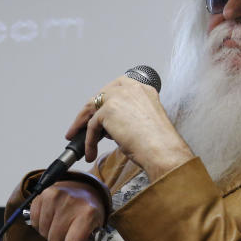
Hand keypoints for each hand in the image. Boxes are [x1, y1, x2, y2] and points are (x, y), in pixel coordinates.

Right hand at [29, 180, 104, 240]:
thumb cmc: (89, 215)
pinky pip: (34, 220)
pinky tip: (51, 217)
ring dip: (49, 233)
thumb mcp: (93, 237)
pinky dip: (41, 224)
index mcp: (88, 215)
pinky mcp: (43, 193)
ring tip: (60, 224)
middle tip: (67, 234)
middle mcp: (71, 203)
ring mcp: (55, 196)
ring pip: (43, 232)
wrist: (84, 188)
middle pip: (54, 240)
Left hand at [66, 75, 194, 180]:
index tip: (95, 113)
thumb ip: (126, 115)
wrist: (163, 150)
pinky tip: (91, 152)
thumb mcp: (143, 120)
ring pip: (92, 108)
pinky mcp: (108, 109)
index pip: (115, 90)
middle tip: (80, 126)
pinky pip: (92, 126)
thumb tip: (108, 125)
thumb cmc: (158, 142)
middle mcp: (130, 87)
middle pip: (100, 96)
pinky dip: (89, 141)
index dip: (103, 103)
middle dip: (88, 113)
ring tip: (77, 138)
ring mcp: (118, 96)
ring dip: (81, 124)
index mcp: (142, 88)